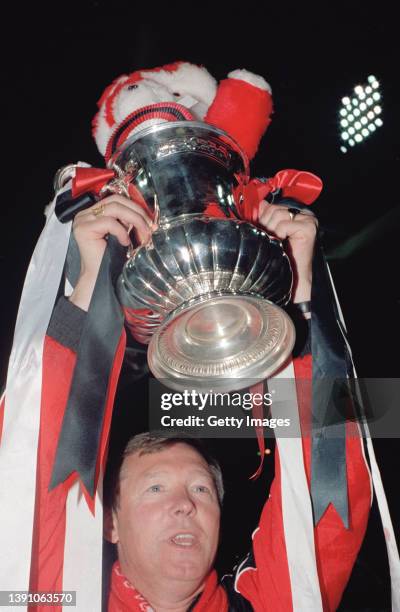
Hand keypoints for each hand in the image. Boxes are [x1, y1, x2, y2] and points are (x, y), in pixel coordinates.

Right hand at [69, 195, 153, 310]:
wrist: (99, 278)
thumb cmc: (111, 259)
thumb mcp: (123, 234)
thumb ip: (128, 221)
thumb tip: (148, 216)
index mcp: (94, 213)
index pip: (117, 200)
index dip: (136, 207)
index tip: (151, 221)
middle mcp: (86, 214)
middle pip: (117, 201)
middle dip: (137, 212)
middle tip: (150, 227)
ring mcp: (83, 220)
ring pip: (115, 208)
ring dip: (134, 220)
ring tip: (142, 234)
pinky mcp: (83, 228)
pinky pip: (109, 222)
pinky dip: (121, 231)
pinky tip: (124, 243)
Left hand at [258, 201, 317, 303]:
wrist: (293, 276)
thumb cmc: (283, 256)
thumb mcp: (271, 233)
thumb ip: (267, 217)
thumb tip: (261, 204)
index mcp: (296, 213)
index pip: (272, 206)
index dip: (264, 219)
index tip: (265, 231)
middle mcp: (304, 214)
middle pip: (274, 209)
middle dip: (266, 225)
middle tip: (271, 238)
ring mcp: (308, 220)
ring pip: (278, 215)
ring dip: (272, 231)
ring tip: (276, 241)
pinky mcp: (308, 227)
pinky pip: (284, 225)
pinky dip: (279, 235)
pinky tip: (283, 243)